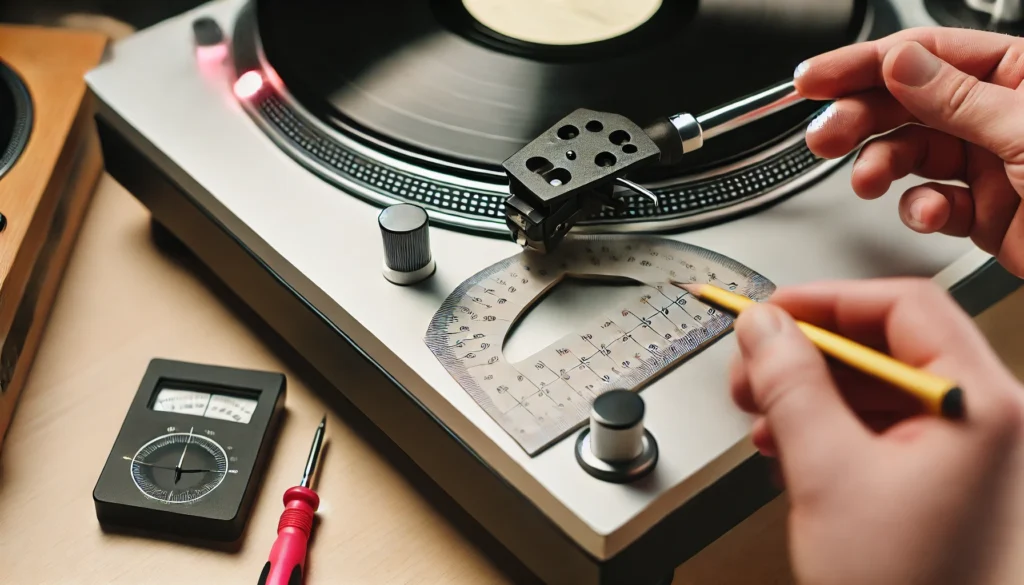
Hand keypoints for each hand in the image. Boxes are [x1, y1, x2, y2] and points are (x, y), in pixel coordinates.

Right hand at [730, 279, 1023, 584]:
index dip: (827, 300)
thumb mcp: (827, 473)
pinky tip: (791, 446)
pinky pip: (887, 428)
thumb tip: (765, 327)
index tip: (773, 311)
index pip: (903, 307)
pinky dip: (833, 427)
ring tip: (763, 414)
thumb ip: (791, 384)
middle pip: (890, 346)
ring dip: (814, 393)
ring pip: (882, 389)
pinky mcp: (948, 481)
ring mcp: (972, 455)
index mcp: (981, 406)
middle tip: (754, 364)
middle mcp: (989, 422)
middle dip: (810, 353)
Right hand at [793, 28, 1023, 275]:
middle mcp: (999, 114)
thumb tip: (899, 64)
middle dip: (862, 118)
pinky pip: (933, 202)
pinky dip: (922, 210)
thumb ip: (957, 98)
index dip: (863, 64)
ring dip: (884, 167)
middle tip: (825, 135)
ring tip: (870, 182)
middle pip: (908, 102)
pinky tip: (931, 214)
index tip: (815, 79)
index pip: (925, 55)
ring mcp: (990, 163)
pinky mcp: (985, 211)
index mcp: (1019, 75)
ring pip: (912, 153)